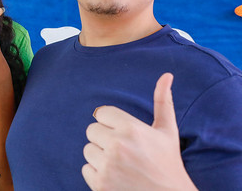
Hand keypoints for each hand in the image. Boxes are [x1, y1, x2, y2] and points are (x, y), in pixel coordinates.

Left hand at [82, 73, 197, 190]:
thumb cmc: (168, 164)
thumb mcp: (167, 132)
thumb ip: (162, 102)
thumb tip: (166, 75)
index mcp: (131, 128)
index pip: (101, 113)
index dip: (111, 124)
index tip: (124, 135)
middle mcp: (117, 145)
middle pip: (91, 130)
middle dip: (104, 139)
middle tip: (124, 151)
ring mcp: (107, 165)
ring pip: (88, 150)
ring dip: (100, 157)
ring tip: (121, 165)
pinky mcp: (100, 183)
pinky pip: (85, 168)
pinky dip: (97, 174)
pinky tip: (116, 177)